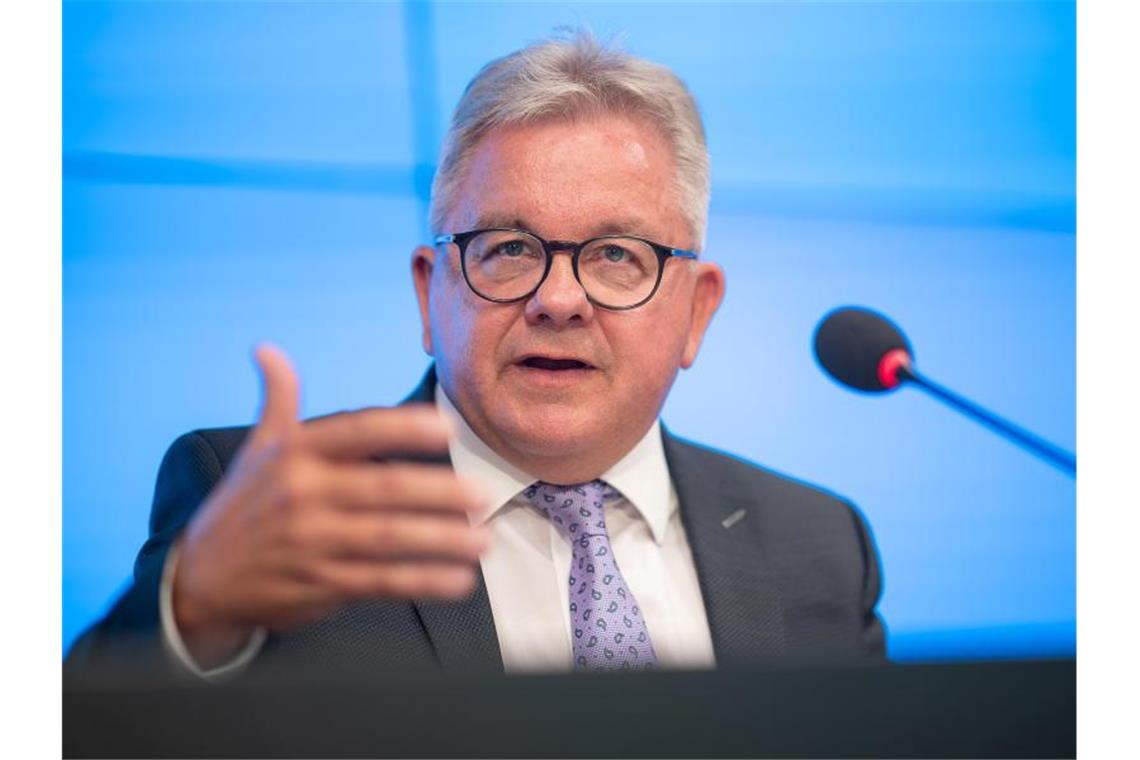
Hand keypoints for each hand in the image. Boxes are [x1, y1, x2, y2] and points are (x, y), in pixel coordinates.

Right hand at [171, 345, 490, 665]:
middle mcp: (303, 496)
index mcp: (294, 454)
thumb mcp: (258, 449)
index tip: (445, 427)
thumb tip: (267, 349)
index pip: (355, 432)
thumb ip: (278, 400)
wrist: (200, 580)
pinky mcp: (319, 585)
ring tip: (484, 541)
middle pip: (383, 489)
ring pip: (388, 540)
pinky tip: (458, 580)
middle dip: (439, 493)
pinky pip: (380, 582)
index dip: (400, 428)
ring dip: (441, 541)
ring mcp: (312, 543)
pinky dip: (422, 583)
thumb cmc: (244, 506)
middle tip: (484, 494)